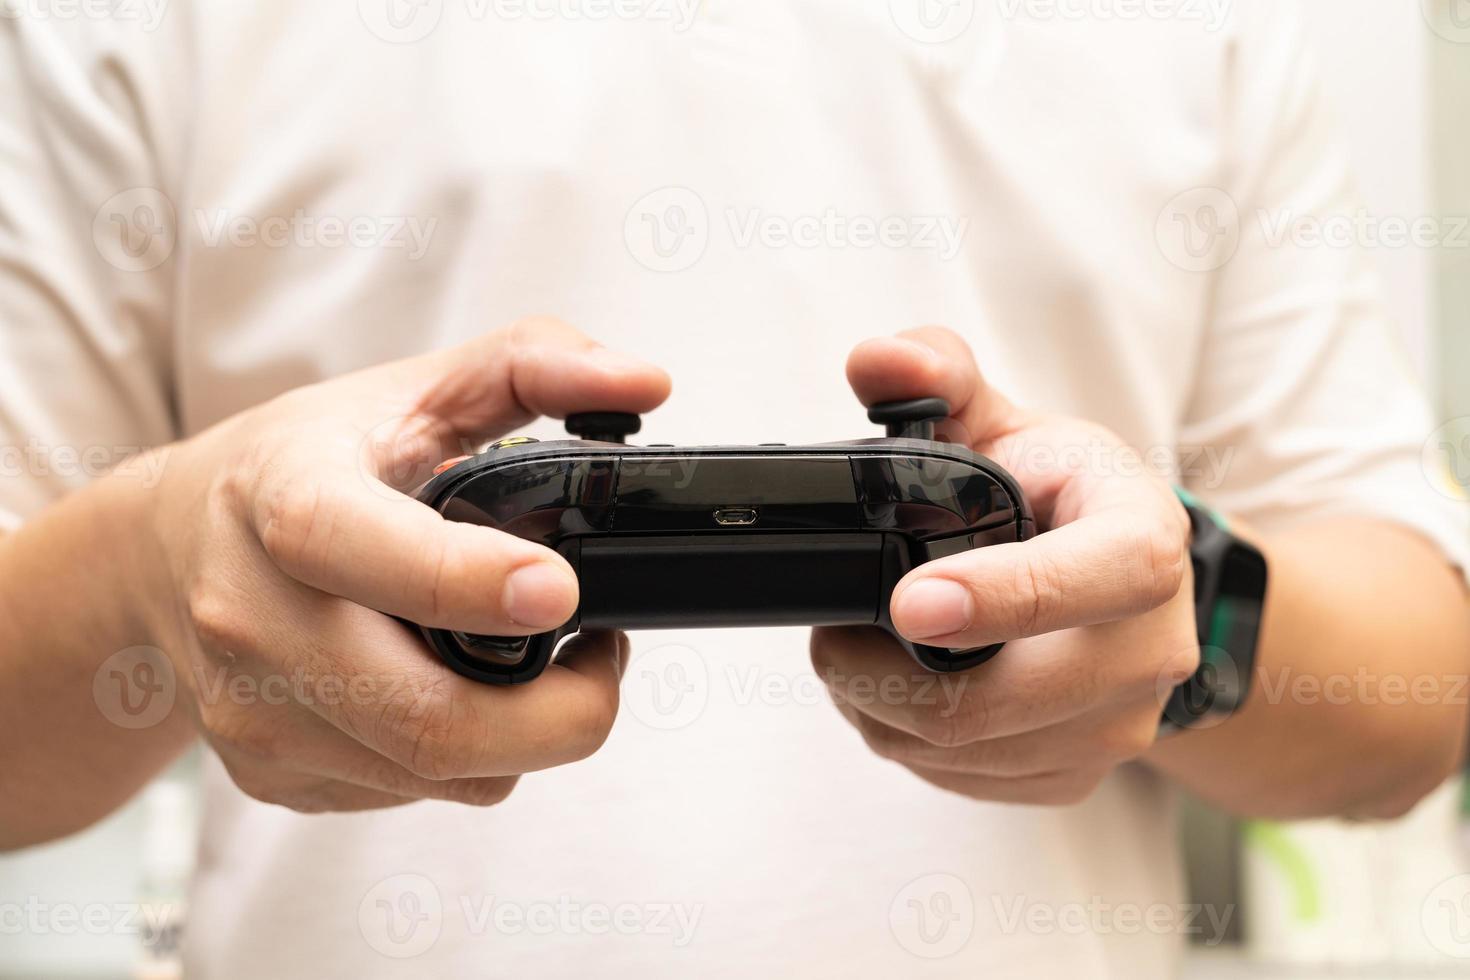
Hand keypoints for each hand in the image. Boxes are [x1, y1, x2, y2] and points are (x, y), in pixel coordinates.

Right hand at [144, 317, 669, 811]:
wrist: (163, 550)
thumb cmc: (294, 463)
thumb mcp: (408, 389)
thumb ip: (534, 364)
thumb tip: (645, 383)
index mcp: (281, 497)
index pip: (355, 548)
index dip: (464, 582)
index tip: (558, 589)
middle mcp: (252, 617)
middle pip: (427, 719)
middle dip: (562, 712)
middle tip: (604, 655)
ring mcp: (255, 713)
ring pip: (439, 771)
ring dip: (527, 734)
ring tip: (542, 663)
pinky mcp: (270, 775)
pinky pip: (409, 793)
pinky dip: (466, 754)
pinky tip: (459, 687)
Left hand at [811, 327, 1195, 804]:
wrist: (1127, 588)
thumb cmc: (1062, 499)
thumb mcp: (1010, 422)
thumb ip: (938, 377)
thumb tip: (876, 360)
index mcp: (1144, 543)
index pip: (1102, 576)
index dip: (1005, 594)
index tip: (907, 600)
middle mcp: (1149, 649)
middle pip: (1006, 699)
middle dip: (884, 673)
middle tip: (829, 634)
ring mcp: (1117, 727)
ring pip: (968, 749)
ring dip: (879, 708)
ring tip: (854, 653)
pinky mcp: (1075, 774)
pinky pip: (965, 779)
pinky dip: (905, 741)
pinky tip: (893, 691)